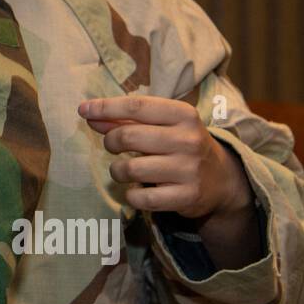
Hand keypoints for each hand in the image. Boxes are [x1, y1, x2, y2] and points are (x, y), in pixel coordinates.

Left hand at [78, 95, 251, 217]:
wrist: (220, 179)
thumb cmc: (181, 145)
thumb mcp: (162, 126)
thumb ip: (126, 120)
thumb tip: (89, 114)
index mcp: (184, 114)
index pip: (136, 106)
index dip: (106, 107)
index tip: (83, 110)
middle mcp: (188, 140)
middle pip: (128, 136)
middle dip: (110, 141)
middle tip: (112, 146)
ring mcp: (189, 169)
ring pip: (130, 169)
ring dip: (117, 171)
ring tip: (123, 170)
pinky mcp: (186, 196)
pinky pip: (141, 197)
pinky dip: (131, 195)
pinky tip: (135, 190)